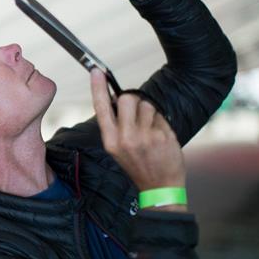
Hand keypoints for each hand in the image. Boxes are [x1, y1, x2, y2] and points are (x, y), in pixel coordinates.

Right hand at [90, 69, 186, 211]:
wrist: (159, 187)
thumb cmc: (138, 164)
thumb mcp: (117, 149)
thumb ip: (115, 125)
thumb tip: (115, 99)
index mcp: (110, 140)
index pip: (101, 107)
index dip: (98, 87)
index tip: (96, 71)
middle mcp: (125, 138)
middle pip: (127, 98)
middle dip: (132, 101)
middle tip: (136, 114)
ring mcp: (144, 136)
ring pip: (146, 104)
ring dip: (149, 113)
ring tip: (150, 131)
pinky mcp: (162, 136)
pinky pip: (160, 115)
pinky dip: (161, 122)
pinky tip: (160, 138)